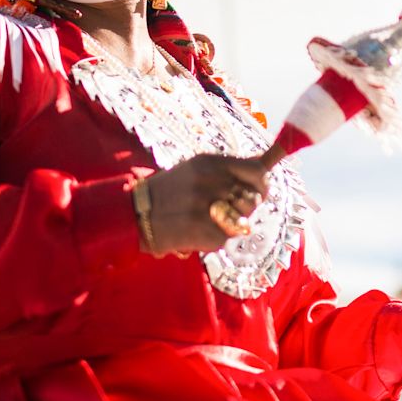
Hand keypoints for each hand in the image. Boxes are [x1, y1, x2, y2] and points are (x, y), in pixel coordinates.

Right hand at [142, 154, 269, 255]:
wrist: (136, 215)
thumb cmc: (173, 190)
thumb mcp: (198, 168)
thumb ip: (232, 167)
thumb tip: (265, 162)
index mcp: (211, 163)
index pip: (257, 172)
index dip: (262, 183)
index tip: (258, 190)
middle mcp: (212, 183)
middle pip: (254, 198)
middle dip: (247, 206)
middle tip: (230, 209)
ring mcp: (209, 209)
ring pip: (244, 220)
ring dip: (232, 224)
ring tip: (210, 219)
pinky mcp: (205, 233)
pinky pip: (227, 238)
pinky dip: (216, 238)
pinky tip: (197, 231)